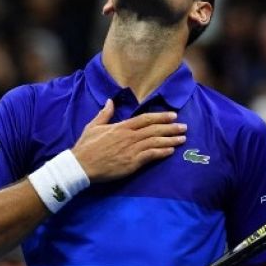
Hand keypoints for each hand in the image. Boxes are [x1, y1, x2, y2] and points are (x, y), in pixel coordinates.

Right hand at [72, 99, 186, 181]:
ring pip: (155, 141)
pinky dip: (162, 152)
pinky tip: (171, 151)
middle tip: (184, 126)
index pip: (145, 119)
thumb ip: (105, 114)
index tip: (173, 115)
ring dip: (170, 140)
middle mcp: (129, 136)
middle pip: (154, 129)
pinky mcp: (132, 162)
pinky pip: (151, 155)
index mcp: (122, 126)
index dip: (160, 116)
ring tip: (182, 139)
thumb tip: (110, 101)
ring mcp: (131, 149)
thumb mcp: (94, 126)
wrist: (81, 165)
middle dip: (171, 127)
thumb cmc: (86, 146)